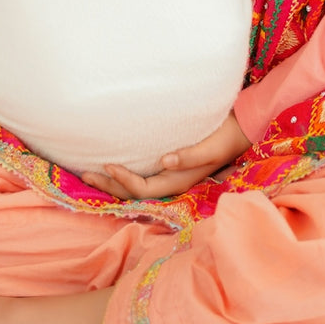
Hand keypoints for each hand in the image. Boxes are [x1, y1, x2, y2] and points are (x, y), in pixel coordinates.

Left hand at [82, 112, 251, 199]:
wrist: (240, 130)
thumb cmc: (224, 136)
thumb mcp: (210, 147)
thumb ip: (189, 157)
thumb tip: (164, 161)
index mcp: (179, 181)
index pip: (143, 188)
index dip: (124, 180)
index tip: (107, 165)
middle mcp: (172, 183)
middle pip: (133, 192)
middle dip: (109, 186)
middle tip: (84, 175)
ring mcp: (170, 177)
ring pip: (135, 187)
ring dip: (112, 183)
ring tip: (91, 174)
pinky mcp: (170, 168)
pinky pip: (142, 177)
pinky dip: (124, 175)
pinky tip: (113, 167)